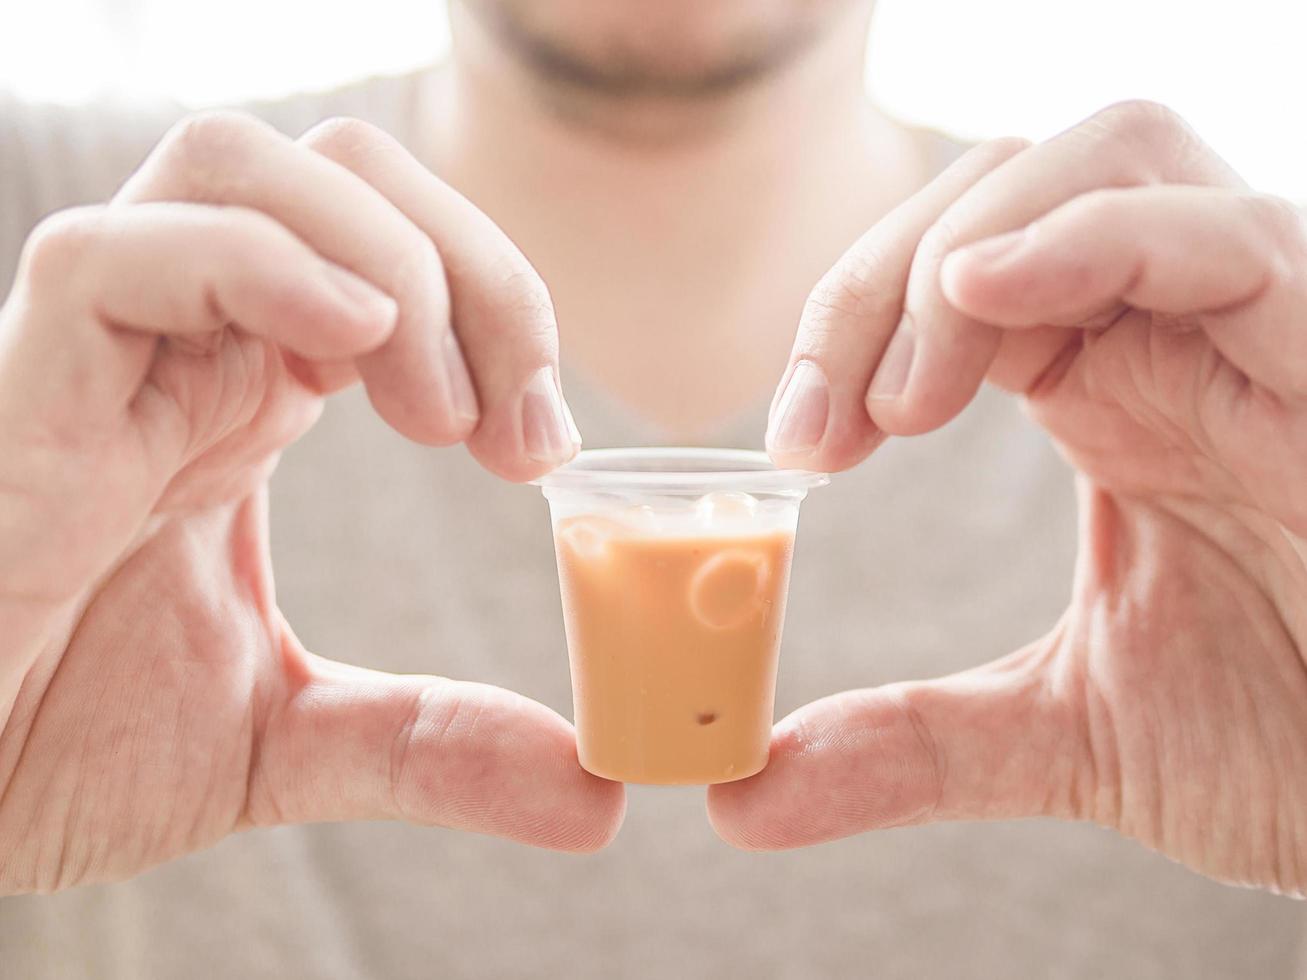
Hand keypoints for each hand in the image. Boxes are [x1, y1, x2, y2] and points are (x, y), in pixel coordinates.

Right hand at [0, 112, 617, 894]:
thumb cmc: (60, 743)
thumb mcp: (291, 740)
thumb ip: (437, 745)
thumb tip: (593, 796)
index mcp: (252, 391)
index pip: (398, 251)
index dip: (500, 307)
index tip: (543, 444)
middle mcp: (188, 344)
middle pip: (347, 175)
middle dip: (474, 267)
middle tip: (517, 421)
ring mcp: (102, 351)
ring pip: (241, 167)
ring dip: (387, 262)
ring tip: (435, 413)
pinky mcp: (23, 387)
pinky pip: (119, 254)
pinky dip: (257, 264)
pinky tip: (352, 344)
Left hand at [710, 101, 1306, 895]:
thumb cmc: (1287, 748)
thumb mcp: (1063, 735)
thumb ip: (907, 744)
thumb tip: (743, 800)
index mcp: (1111, 389)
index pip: (955, 270)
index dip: (849, 322)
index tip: (798, 444)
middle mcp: (1179, 333)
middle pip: (1001, 191)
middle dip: (876, 283)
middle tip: (821, 429)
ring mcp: (1261, 326)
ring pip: (1100, 163)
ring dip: (960, 258)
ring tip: (904, 406)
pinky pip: (1216, 231)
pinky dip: (1087, 240)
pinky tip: (978, 296)